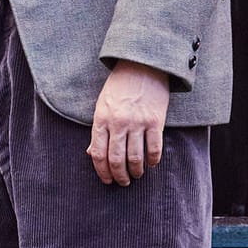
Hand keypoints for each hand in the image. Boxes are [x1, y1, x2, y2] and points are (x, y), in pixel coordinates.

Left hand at [88, 60, 170, 184]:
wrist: (142, 65)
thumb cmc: (119, 86)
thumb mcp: (102, 106)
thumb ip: (98, 130)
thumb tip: (92, 154)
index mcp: (101, 120)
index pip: (98, 154)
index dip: (102, 172)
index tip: (107, 180)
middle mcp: (118, 123)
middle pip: (116, 160)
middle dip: (119, 176)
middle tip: (123, 182)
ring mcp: (137, 122)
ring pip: (135, 157)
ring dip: (136, 171)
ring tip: (137, 175)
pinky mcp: (156, 121)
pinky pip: (154, 148)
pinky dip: (153, 160)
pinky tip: (151, 164)